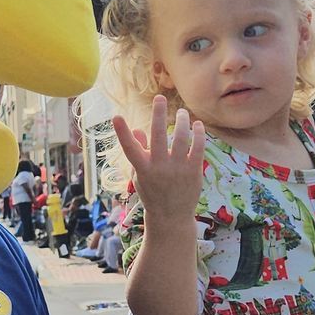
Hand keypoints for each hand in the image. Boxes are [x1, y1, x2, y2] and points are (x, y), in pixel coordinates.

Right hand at [113, 98, 204, 226]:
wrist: (171, 217)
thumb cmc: (152, 193)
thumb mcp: (140, 175)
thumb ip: (139, 152)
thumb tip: (138, 129)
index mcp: (142, 168)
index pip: (129, 148)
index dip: (122, 132)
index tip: (116, 117)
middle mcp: (159, 167)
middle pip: (158, 135)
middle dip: (158, 114)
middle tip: (159, 98)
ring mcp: (177, 169)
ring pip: (181, 137)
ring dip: (182, 120)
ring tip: (182, 112)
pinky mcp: (193, 171)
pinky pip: (197, 147)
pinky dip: (198, 133)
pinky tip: (197, 125)